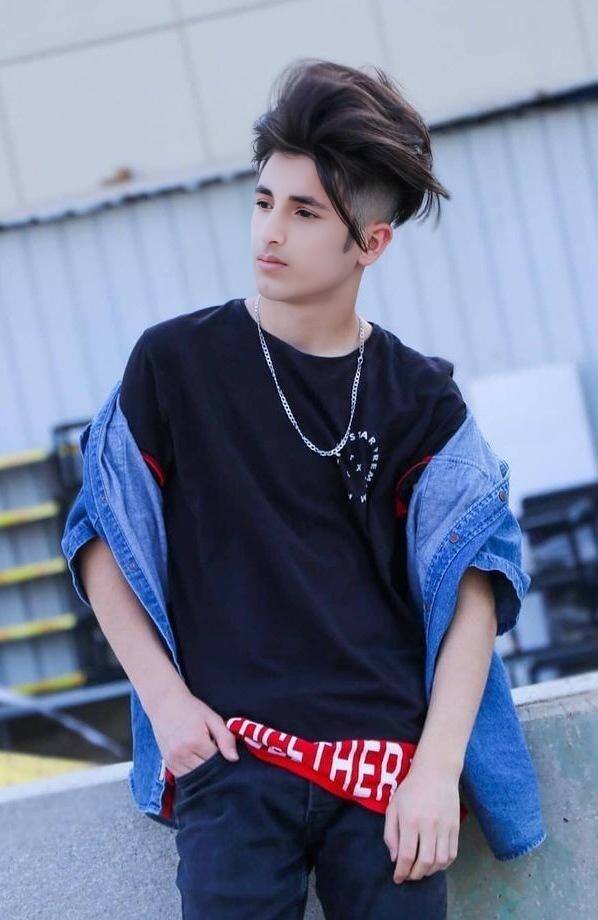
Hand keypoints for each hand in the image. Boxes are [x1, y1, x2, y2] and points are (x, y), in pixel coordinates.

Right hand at [147, 683, 238, 777]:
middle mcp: (182, 754)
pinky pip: (184, 777)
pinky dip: (193, 772)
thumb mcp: (212, 718)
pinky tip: (195, 759)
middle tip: (214, 750)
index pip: (217, 761)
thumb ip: (225, 738)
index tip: (222, 748)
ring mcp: (173, 761)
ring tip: (203, 753)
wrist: (165, 704)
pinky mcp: (168, 765)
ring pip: (196, 778)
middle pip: (206, 772)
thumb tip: (234, 759)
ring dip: (203, 771)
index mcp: (195, 742)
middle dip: (214, 765)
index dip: (223, 757)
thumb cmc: (190, 709)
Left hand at [383, 761, 459, 883]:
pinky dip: (443, 864)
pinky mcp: (456, 827)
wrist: (436, 772)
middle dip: (415, 875)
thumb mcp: (393, 807)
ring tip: (421, 870)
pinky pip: (452, 854)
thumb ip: (391, 834)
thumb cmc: (411, 789)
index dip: (401, 872)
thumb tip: (395, 859)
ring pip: (440, 861)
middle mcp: (429, 825)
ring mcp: (445, 827)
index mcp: (411, 820)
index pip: (407, 856)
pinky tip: (435, 863)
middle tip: (408, 875)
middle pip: (425, 862)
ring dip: (430, 872)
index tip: (397, 879)